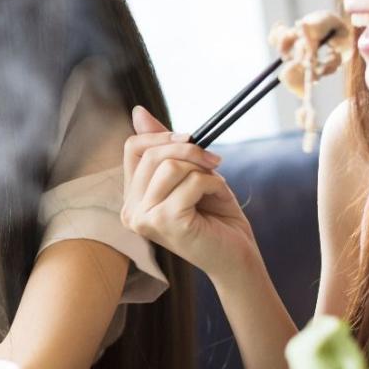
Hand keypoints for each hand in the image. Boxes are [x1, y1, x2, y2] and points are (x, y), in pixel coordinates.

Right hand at [120, 106, 257, 280]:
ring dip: (203, 170)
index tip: (191, 139)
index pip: (133, 148)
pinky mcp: (166, 222)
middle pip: (152, 154)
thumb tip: (138, 111)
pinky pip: (191, 181)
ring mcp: (145, 219)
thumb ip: (163, 148)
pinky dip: (213, 184)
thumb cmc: (215, 218)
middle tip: (215, 162)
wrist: (237, 257)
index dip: (162, 135)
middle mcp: (131, 211)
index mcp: (132, 199)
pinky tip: (219, 199)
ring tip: (215, 187)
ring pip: (170, 166)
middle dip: (190, 150)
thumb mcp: (188, 174)